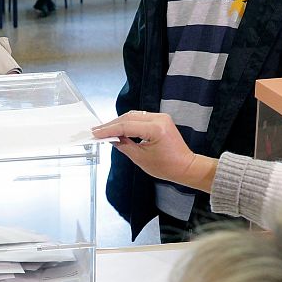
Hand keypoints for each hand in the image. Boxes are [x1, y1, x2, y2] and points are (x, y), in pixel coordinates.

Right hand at [92, 111, 216, 192]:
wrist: (186, 166)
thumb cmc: (167, 166)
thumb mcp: (141, 158)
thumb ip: (124, 145)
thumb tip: (111, 138)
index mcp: (155, 129)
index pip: (126, 126)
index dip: (109, 130)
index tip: (96, 133)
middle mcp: (159, 118)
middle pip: (128, 118)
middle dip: (111, 125)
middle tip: (97, 131)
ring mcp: (160, 117)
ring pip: (133, 116)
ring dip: (118, 122)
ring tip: (105, 130)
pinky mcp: (160, 119)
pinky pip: (139, 117)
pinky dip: (127, 123)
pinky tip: (118, 128)